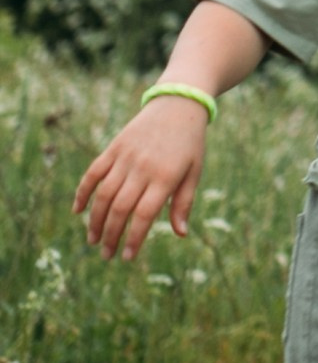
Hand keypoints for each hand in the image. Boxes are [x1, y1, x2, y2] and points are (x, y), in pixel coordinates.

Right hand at [75, 100, 208, 261]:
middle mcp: (143, 168)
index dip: (134, 239)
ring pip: (103, 194)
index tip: (126, 257)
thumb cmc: (190, 144)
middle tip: (106, 255)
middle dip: (111, 235)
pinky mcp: (114, 147)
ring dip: (95, 220)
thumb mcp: (194, 172)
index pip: (144, 215)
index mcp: (165, 177)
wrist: (178, 105)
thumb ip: (184, 203)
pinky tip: (78, 211)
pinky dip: (83, 191)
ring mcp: (126, 157)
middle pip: (120, 208)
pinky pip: (93, 172)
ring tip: (93, 239)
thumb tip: (180, 234)